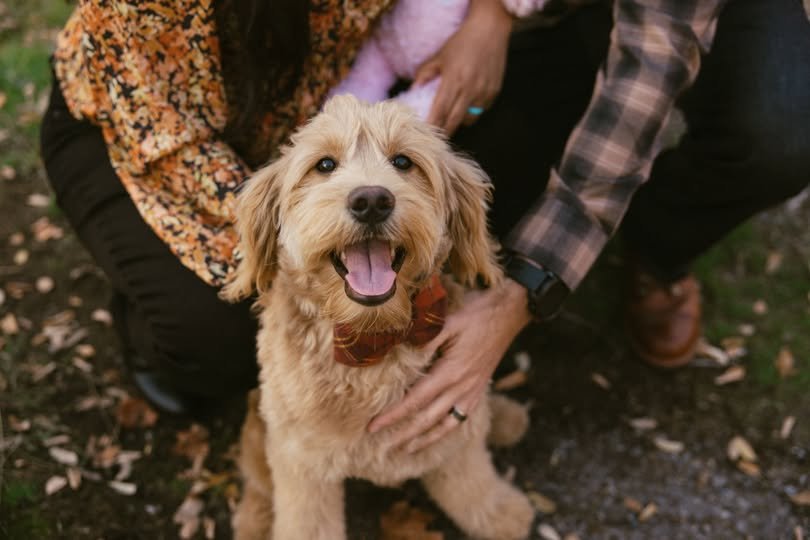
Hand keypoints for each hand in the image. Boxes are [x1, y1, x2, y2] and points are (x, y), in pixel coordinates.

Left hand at [367, 279, 530, 452]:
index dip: (392, 416)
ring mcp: (471, 392)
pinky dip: (444, 431)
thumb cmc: (477, 315)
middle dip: (402, 434)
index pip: (415, 401)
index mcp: (451, 373)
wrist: (508, 314)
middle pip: (427, 420)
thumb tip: (400, 352)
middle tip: (380, 446)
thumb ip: (425, 340)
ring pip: (445, 426)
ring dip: (423, 440)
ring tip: (405, 450)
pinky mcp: (478, 391)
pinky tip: (435, 435)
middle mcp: (461, 388)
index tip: (373, 426)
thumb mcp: (448, 322)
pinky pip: (459, 419)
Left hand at [413, 0, 512, 134]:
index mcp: (453, 80)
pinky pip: (481, 110)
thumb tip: (413, 90)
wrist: (490, 30)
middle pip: (454, 121)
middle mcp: (470, 89)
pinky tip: (467, 103)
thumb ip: (425, 74)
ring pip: (469, 119)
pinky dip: (472, 111)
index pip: (440, 111)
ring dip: (459, 121)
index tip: (425, 133)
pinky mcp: (493, 92)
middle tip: (436, 135)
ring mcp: (484, 92)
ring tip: (452, 117)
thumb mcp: (440, 56)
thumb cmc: (462, 42)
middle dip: (444, 131)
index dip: (432, 125)